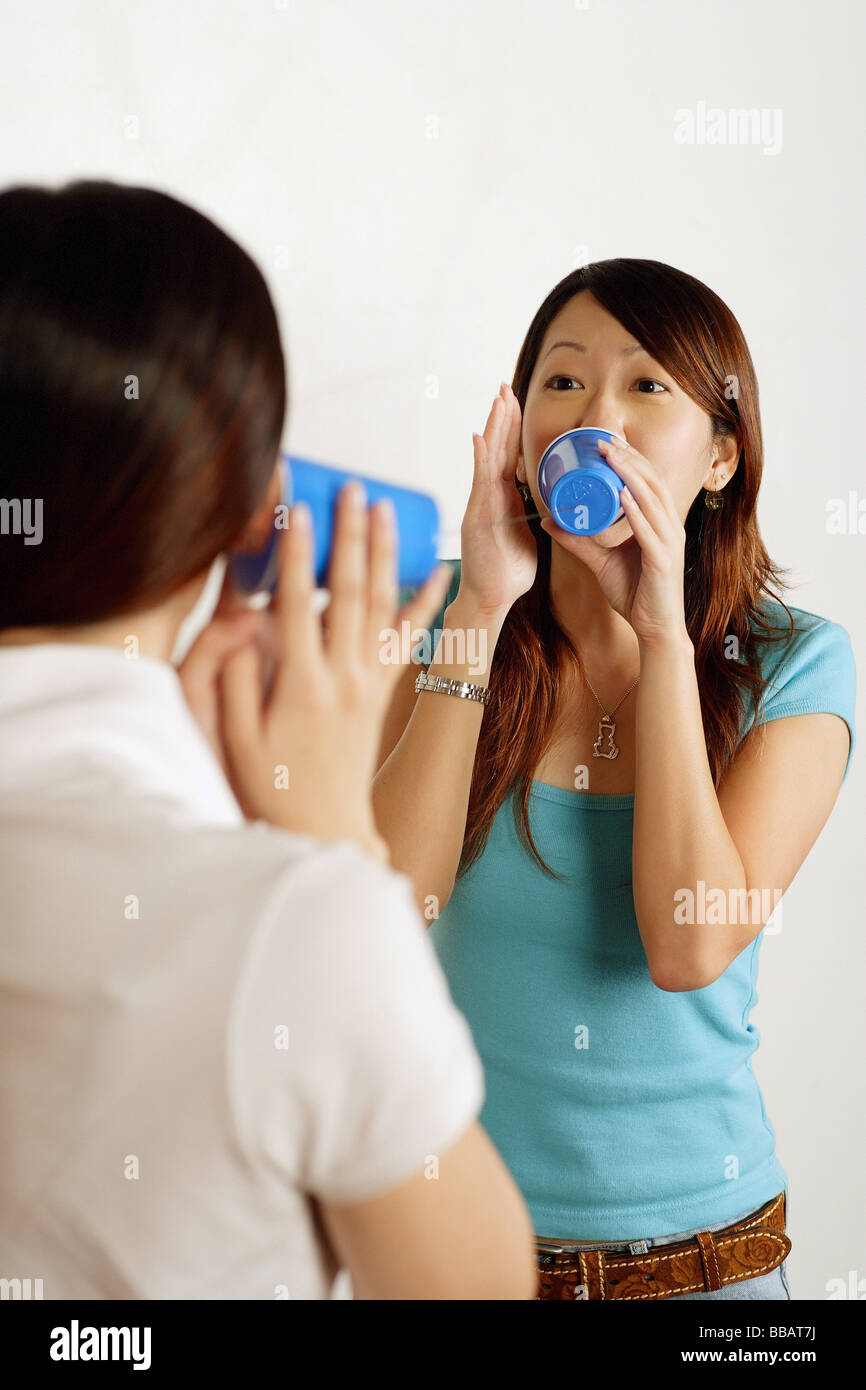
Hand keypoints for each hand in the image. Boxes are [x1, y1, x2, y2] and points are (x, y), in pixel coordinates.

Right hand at [181, 484, 452, 860]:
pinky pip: (409, 638)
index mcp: (301, 685)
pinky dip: (426, 603)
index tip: (301, 512)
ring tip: (386, 509)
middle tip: (353, 489)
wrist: (326, 828)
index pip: (298, 604)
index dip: (299, 555)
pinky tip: (439, 570)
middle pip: (350, 593)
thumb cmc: (272, 787)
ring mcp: (368, 683)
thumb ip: (233, 682)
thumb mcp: (236, 740)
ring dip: (385, 554)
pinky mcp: (382, 692)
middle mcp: (343, 677)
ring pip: (383, 606)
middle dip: (351, 536)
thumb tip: (239, 628)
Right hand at [458, 383, 536, 616]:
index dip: (512, 430)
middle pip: (497, 450)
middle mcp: (488, 497)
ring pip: (489, 458)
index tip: (516, 403)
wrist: (491, 598)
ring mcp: (481, 505)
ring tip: (498, 400)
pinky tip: (481, 438)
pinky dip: (481, 460)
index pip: (509, 457)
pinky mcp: (477, 517)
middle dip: (502, 418)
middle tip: (505, 387)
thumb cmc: (507, 573)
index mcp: (503, 499)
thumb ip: (535, 518)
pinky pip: (480, 483)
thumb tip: (553, 507)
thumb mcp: (528, 538)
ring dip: (494, 428)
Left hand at [540, 437, 688, 645]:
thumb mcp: (601, 562)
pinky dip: (637, 513)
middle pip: (652, 482)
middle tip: (605, 440)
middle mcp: (670, 527)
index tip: (607, 441)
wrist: (655, 630)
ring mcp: (670, 543)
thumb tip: (551, 521)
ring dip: (631, 476)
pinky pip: (650, 532)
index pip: (648, 482)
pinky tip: (623, 497)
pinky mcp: (664, 562)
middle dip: (630, 458)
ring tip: (611, 457)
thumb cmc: (636, 594)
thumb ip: (579, 541)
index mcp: (659, 523)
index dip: (631, 458)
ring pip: (653, 500)